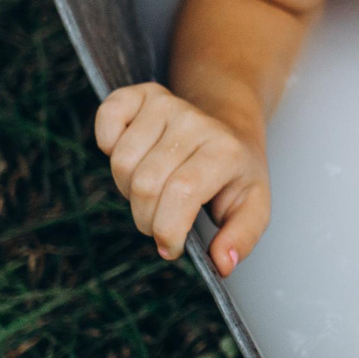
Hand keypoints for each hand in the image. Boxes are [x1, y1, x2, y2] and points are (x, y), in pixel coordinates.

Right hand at [93, 82, 269, 274]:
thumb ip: (241, 238)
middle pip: (144, 184)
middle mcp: (195, 122)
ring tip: (152, 190)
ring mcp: (168, 104)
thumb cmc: (235, 174)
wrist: (229, 126)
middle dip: (147, 219)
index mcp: (225, 152)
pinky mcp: (142, 93)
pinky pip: (106, 117)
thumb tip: (223, 263)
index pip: (181, 192)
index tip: (171, 248)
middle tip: (161, 221)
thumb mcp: (252, 208)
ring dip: (128, 189)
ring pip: (121, 162)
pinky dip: (107, 143)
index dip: (167, 229)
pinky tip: (132, 154)